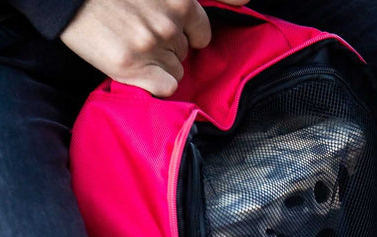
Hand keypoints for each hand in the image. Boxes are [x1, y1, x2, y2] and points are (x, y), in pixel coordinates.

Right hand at [61, 0, 247, 97]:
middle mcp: (169, 19)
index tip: (172, 31)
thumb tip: (245, 0)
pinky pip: (166, 88)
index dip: (189, 33)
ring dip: (161, 64)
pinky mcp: (131, 66)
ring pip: (178, 69)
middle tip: (141, 33)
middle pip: (188, 49)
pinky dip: (154, 83)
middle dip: (171, 45)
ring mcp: (151, 44)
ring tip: (132, 46)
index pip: (203, 29)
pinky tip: (134, 67)